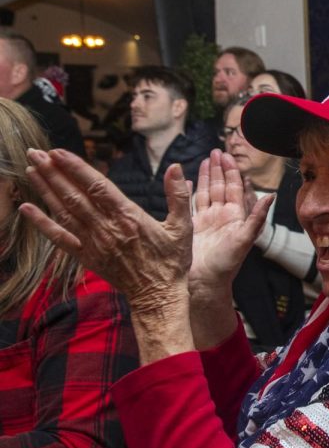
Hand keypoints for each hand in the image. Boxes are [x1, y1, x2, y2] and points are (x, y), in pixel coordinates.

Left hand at [21, 149, 194, 362]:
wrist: (158, 295)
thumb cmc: (172, 260)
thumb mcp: (183, 226)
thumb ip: (178, 195)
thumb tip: (175, 167)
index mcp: (129, 217)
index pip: (97, 187)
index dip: (76, 168)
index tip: (58, 152)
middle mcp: (107, 228)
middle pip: (75, 196)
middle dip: (54, 173)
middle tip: (35, 153)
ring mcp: (94, 243)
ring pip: (64, 211)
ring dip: (45, 189)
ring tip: (30, 168)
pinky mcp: (86, 256)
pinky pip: (59, 237)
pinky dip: (41, 222)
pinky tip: (26, 208)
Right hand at [191, 151, 272, 291]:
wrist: (205, 283)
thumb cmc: (227, 265)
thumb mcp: (244, 240)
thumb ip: (257, 218)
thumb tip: (271, 196)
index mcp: (235, 216)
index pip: (234, 187)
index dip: (232, 171)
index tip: (228, 155)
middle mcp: (221, 216)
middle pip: (220, 186)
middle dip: (219, 168)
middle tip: (216, 150)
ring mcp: (206, 221)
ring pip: (206, 192)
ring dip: (206, 176)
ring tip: (205, 160)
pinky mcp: (192, 227)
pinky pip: (191, 205)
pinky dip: (189, 192)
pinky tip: (187, 182)